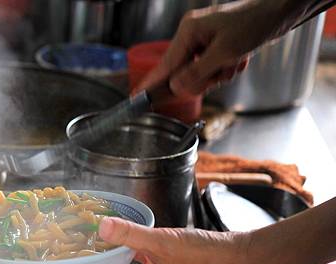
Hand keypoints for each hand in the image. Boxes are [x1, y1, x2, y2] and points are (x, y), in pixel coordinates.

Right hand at [141, 0, 293, 96]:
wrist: (280, 12)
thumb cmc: (254, 24)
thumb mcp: (225, 53)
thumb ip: (197, 73)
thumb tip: (175, 87)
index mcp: (188, 31)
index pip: (165, 64)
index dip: (152, 82)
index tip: (137, 96)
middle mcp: (193, 36)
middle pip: (182, 72)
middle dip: (203, 78)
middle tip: (219, 73)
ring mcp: (204, 42)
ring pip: (199, 74)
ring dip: (218, 75)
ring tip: (234, 63)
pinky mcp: (216, 47)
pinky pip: (212, 70)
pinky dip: (226, 70)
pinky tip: (239, 60)